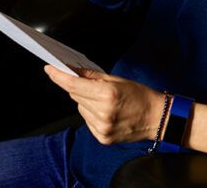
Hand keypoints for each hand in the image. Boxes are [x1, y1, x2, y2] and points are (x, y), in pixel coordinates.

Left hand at [44, 65, 164, 144]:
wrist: (157, 118)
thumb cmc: (141, 96)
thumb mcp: (118, 80)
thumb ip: (93, 76)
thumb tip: (72, 70)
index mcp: (107, 95)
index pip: (73, 85)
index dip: (58, 76)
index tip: (49, 69)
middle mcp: (102, 113)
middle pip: (75, 95)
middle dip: (77, 87)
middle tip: (90, 83)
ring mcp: (101, 127)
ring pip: (80, 108)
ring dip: (85, 101)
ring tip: (105, 100)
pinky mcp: (102, 137)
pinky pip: (87, 120)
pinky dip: (91, 113)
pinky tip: (106, 112)